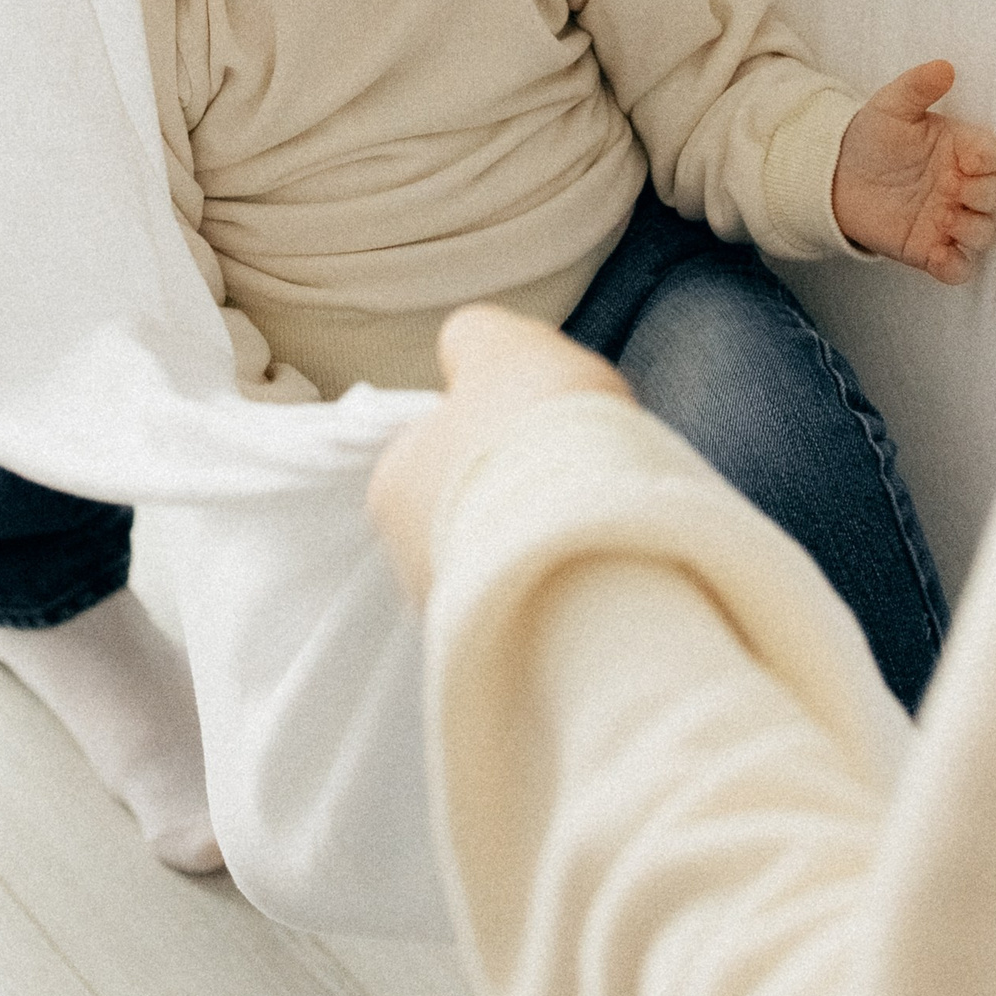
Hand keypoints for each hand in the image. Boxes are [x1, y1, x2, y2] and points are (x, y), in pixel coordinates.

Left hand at [368, 304, 632, 603]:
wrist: (588, 541)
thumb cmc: (533, 432)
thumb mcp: (499, 343)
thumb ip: (473, 338)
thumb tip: (465, 353)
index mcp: (391, 485)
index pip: (439, 444)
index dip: (496, 425)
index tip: (543, 423)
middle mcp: (409, 558)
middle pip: (476, 502)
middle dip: (521, 486)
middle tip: (577, 469)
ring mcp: (462, 616)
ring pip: (512, 555)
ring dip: (548, 538)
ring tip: (599, 517)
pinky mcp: (512, 658)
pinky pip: (542, 605)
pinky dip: (570, 586)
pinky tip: (604, 565)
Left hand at [832, 61, 995, 281]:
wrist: (836, 176)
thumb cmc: (872, 138)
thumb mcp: (890, 107)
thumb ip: (917, 87)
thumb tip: (944, 67)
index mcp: (960, 149)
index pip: (991, 156)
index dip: (985, 160)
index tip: (964, 159)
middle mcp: (961, 185)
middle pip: (994, 196)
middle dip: (981, 196)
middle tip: (950, 190)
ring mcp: (949, 219)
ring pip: (985, 233)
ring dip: (973, 230)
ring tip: (945, 219)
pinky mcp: (931, 248)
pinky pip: (959, 268)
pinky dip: (956, 266)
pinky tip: (938, 255)